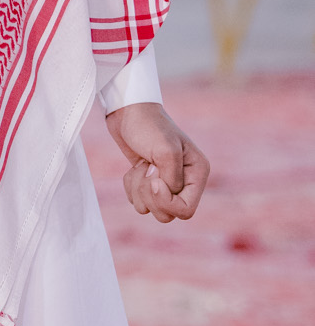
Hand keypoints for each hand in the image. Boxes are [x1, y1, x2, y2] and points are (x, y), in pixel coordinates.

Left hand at [105, 102, 209, 222]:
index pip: (186, 210)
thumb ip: (172, 179)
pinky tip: (135, 166)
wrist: (128, 111)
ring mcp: (166, 182)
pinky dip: (131, 186)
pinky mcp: (148, 182)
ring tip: (141, 165)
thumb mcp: (165, 150)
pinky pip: (138, 201)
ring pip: (150, 209)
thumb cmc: (149, 126)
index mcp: (198, 173)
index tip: (155, 180)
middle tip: (147, 169)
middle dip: (150, 195)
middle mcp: (186, 181)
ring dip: (138, 189)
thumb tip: (168, 195)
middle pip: (167, 214)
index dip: (166, 201)